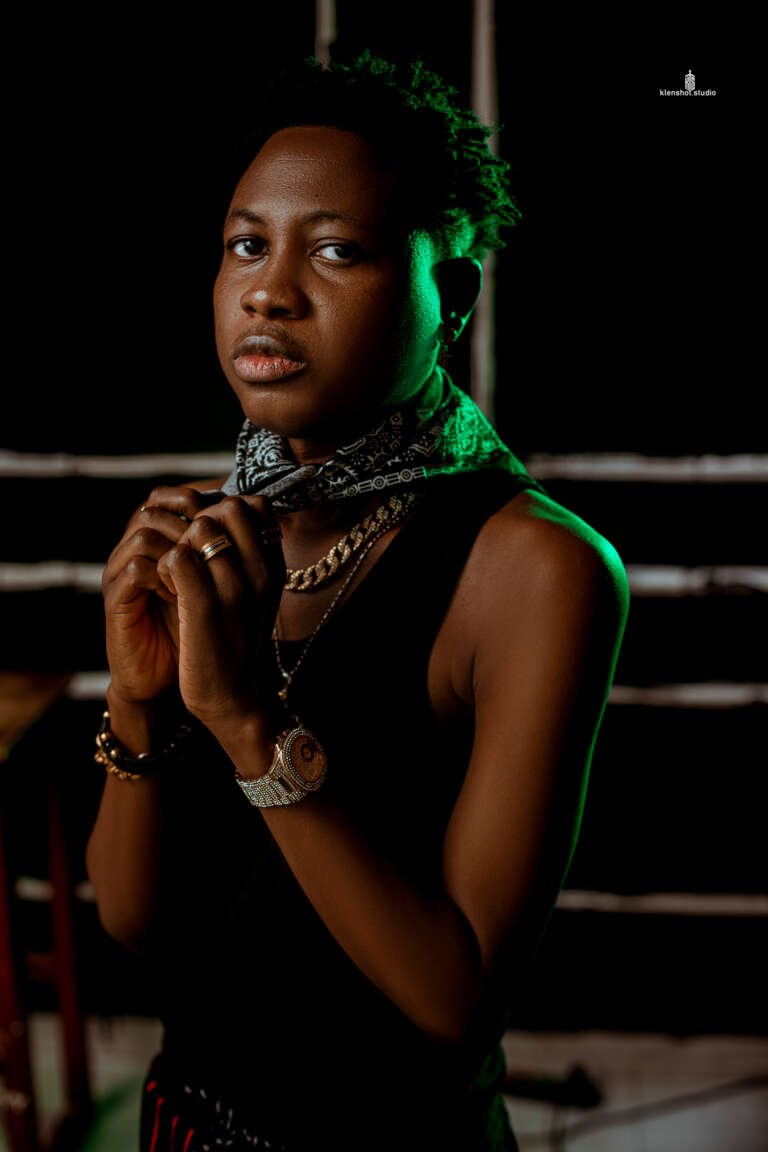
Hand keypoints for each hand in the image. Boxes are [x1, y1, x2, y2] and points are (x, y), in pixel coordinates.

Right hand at [102, 486, 221, 702]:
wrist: (171, 678)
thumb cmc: (201, 629)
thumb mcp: (224, 584)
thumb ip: (235, 548)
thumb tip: (266, 512)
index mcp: (164, 540)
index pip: (177, 497)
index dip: (206, 503)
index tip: (236, 528)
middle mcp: (139, 549)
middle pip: (156, 506)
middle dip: (194, 526)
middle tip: (220, 552)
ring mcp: (122, 570)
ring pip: (145, 533)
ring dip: (179, 552)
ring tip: (201, 578)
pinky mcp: (116, 598)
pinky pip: (135, 569)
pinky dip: (164, 578)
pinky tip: (182, 595)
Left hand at [155, 494, 285, 739]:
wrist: (237, 700)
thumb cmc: (239, 647)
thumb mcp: (257, 599)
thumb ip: (250, 562)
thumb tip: (229, 523)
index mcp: (274, 567)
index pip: (256, 506)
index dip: (225, 512)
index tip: (210, 541)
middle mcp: (259, 570)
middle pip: (229, 507)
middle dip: (202, 521)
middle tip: (189, 553)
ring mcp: (233, 586)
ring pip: (201, 527)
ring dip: (180, 543)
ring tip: (175, 573)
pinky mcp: (203, 605)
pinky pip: (177, 556)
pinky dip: (164, 565)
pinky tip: (166, 588)